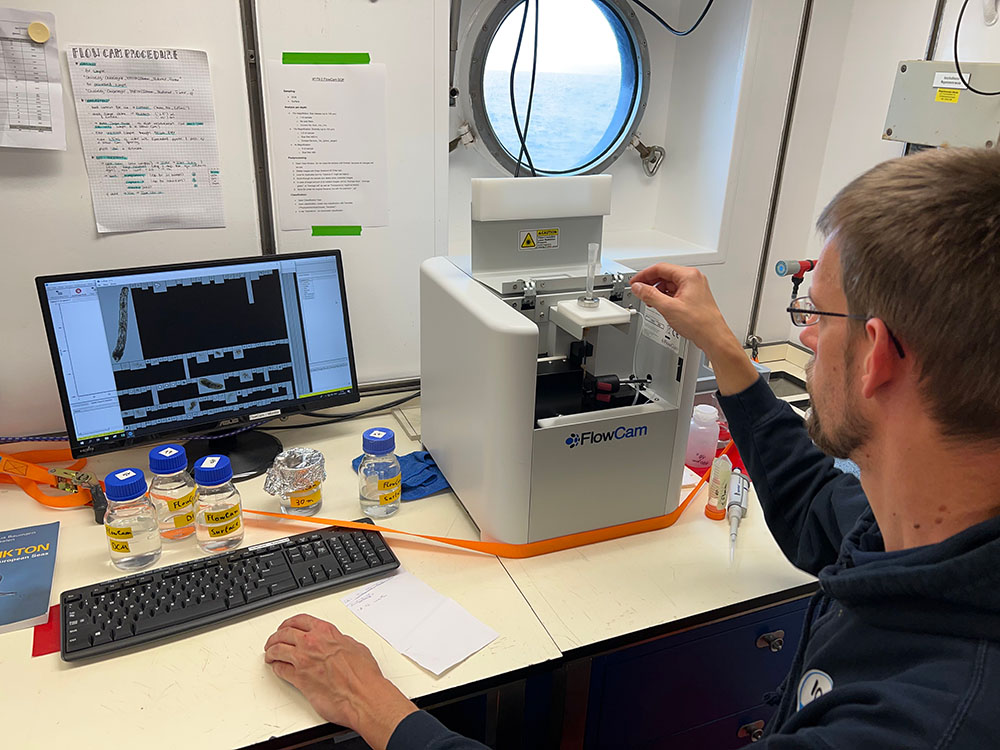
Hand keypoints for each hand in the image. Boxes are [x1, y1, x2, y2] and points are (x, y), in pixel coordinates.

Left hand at [264, 614, 417, 749]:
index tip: (286, 627)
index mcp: (325, 632)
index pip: (300, 620)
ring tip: (270, 654)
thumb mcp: (355, 647)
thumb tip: (336, 643)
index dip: (289, 623)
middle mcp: (311, 642)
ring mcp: (303, 660)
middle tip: (273, 640)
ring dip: (271, 651)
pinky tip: (276, 667)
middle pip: (284, 633)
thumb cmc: (364, 675)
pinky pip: (280, 669)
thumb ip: (341, 641)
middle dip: (276, 636)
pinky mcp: (299, 679)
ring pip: (277, 650)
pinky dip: (275, 667)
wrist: (362, 696)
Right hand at [629, 263, 732, 356]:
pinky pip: (676, 291)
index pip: (660, 268)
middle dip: (650, 283)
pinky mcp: (694, 297)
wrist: (713, 336)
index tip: (635, 282)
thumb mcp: (668, 308)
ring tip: (648, 300)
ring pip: (670, 283)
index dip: (644, 275)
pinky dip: (665, 296)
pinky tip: (660, 304)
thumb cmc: (700, 323)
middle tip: (639, 290)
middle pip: (665, 274)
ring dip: (657, 290)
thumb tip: (638, 287)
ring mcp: (695, 288)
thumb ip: (650, 295)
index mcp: (689, 276)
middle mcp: (694, 279)